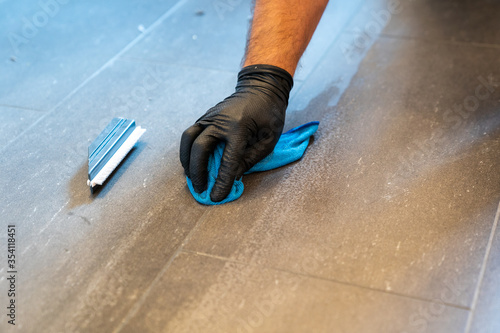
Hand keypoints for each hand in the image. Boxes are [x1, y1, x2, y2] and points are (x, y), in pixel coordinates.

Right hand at [180, 64, 292, 201]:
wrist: (260, 87)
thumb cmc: (269, 114)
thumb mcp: (269, 139)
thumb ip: (251, 159)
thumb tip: (232, 176)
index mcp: (239, 128)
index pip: (227, 161)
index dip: (221, 181)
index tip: (216, 197)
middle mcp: (220, 121)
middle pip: (200, 149)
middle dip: (198, 172)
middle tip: (201, 188)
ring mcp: (209, 117)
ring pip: (188, 139)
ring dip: (187, 161)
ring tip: (191, 177)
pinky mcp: (204, 116)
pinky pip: (190, 134)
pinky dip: (188, 150)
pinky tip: (192, 162)